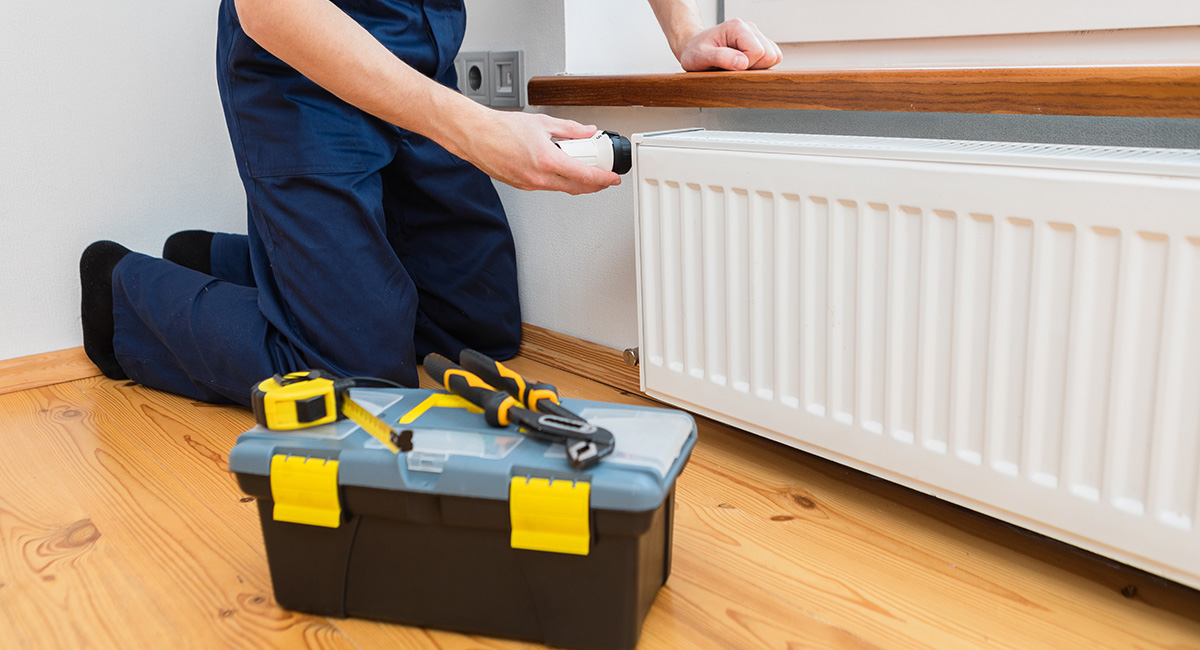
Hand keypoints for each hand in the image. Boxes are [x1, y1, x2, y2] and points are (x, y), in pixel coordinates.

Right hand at [452, 111, 621, 194]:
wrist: (476, 135)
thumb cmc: (501, 128)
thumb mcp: (542, 123)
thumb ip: (570, 129)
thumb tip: (587, 132)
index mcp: (547, 160)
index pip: (585, 175)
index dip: (603, 178)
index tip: (612, 178)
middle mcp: (539, 177)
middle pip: (576, 188)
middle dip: (594, 185)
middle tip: (603, 178)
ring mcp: (529, 184)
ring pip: (561, 188)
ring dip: (575, 183)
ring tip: (582, 170)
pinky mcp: (520, 185)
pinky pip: (545, 186)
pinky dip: (557, 181)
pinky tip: (558, 170)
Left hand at [678, 18, 781, 71]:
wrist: (692, 48)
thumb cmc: (695, 52)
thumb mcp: (701, 56)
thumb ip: (721, 58)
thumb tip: (742, 63)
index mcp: (737, 28)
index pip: (759, 52)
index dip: (746, 65)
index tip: (730, 66)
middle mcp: (750, 29)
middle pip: (770, 55)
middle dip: (753, 67)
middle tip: (732, 66)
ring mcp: (755, 36)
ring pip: (773, 57)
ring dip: (756, 67)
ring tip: (735, 65)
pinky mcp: (758, 44)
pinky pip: (770, 59)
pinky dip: (758, 66)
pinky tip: (741, 65)